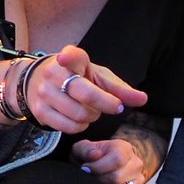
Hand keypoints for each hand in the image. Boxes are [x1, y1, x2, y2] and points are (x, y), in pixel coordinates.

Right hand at [28, 45, 147, 132]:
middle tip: (109, 104)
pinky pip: (69, 127)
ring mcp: (44, 93)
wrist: (40, 83)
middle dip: (105, 104)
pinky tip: (78, 117)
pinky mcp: (40, 111)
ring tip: (89, 109)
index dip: (68, 57)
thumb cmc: (77, 78)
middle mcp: (54, 73)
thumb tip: (143, 99)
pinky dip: (80, 126)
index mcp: (72, 58)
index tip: (65, 58)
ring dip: (91, 117)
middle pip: (86, 95)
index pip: (70, 56)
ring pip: (80, 115)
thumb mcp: (98, 77)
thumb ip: (120, 89)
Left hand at [71, 137, 145, 183]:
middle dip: (99, 179)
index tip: (86, 168)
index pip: (117, 159)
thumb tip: (94, 155)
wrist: (104, 164)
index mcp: (125, 149)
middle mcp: (136, 164)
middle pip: (117, 178)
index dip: (99, 167)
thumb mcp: (84, 149)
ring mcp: (139, 180)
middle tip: (91, 177)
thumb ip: (86, 149)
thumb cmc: (93, 157)